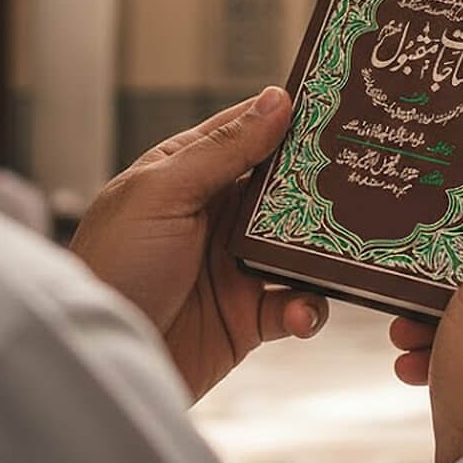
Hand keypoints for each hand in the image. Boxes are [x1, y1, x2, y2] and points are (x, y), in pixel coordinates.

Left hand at [71, 88, 328, 401]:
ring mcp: (234, 265)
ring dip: (322, 250)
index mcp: (189, 173)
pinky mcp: (247, 315)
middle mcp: (216, 215)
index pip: (248, 130)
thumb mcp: (162, 194)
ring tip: (339, 251)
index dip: (290, 117)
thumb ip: (223, 150)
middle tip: (364, 175)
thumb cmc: (112, 267)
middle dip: (322, 183)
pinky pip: (295, 304)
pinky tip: (302, 310)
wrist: (99, 362)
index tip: (338, 103)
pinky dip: (309, 307)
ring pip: (299, 245)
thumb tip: (277, 100)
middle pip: (284, 188)